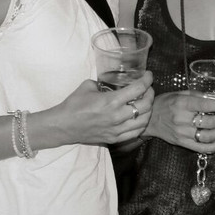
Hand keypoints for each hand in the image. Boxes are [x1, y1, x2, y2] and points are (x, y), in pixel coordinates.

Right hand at [40, 73, 154, 146]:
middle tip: (148, 88)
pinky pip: (136, 132)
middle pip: (146, 105)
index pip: (138, 89)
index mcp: (111, 101)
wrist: (63, 125)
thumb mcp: (88, 86)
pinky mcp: (114, 138)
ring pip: (144, 121)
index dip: (147, 80)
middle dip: (150, 94)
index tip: (149, 75)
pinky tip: (139, 117)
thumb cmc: (74, 104)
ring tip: (145, 103)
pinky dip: (141, 123)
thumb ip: (103, 83)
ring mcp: (117, 129)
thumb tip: (112, 82)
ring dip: (148, 110)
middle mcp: (117, 116)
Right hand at [145, 90, 214, 153]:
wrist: (149, 118)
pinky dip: (214, 147)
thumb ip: (197, 96)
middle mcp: (182, 119)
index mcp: (182, 104)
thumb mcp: (180, 94)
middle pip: (209, 122)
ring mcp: (182, 133)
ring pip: (207, 136)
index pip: (205, 105)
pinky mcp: (182, 143)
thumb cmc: (166, 103)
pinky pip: (200, 148)